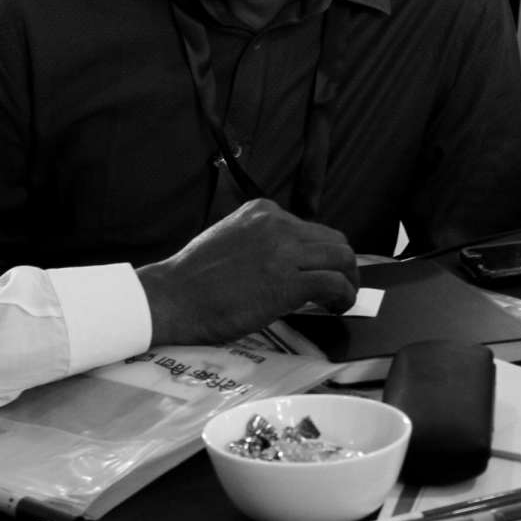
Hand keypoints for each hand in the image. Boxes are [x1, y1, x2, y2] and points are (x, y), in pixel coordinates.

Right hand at [137, 199, 358, 344]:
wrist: (172, 298)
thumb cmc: (193, 279)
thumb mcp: (230, 239)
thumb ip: (261, 242)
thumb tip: (289, 263)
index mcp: (262, 210)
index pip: (310, 228)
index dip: (319, 254)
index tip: (318, 272)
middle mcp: (277, 223)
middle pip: (334, 240)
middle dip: (342, 265)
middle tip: (338, 288)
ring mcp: (284, 250)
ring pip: (343, 258)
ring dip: (349, 281)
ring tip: (341, 300)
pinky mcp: (288, 281)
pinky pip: (335, 284)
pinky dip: (344, 297)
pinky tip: (335, 309)